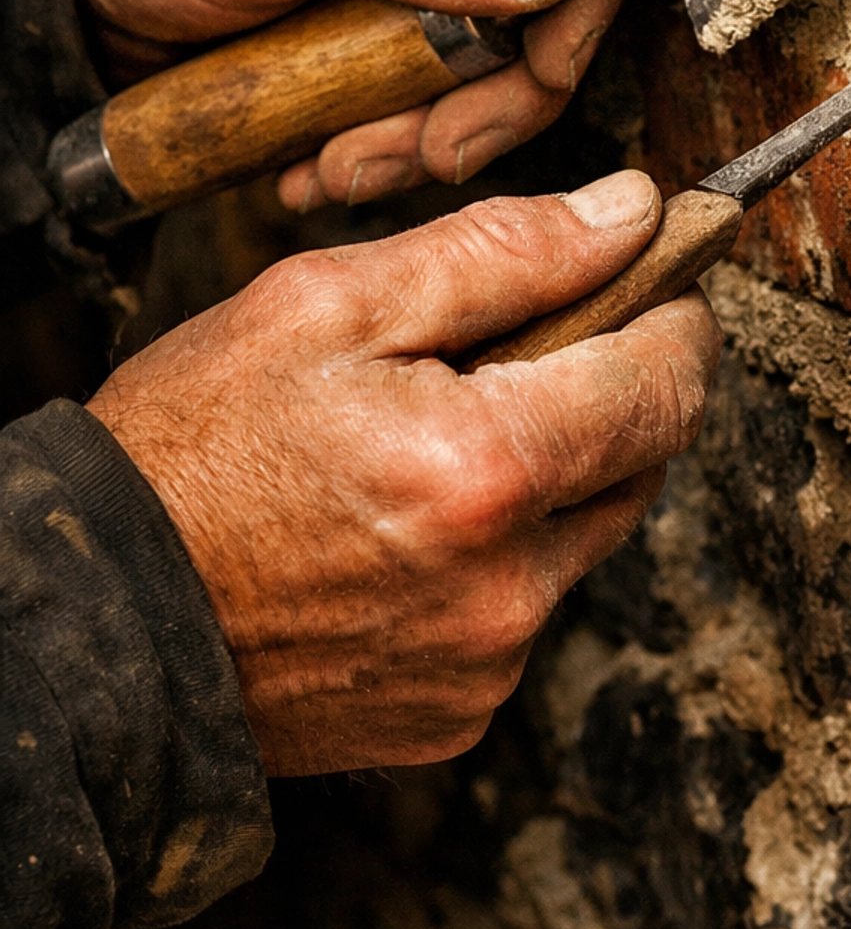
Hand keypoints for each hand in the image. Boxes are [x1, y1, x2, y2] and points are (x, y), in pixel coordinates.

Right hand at [88, 172, 720, 774]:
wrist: (99, 616)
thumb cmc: (190, 448)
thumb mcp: (326, 304)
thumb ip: (500, 252)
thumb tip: (629, 212)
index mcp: (486, 473)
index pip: (668, 381)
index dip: (673, 314)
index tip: (653, 279)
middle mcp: (507, 589)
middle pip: (642, 463)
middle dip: (603, 393)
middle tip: (508, 356)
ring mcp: (485, 666)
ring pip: (584, 539)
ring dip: (547, 481)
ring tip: (427, 448)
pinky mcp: (456, 716)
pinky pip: (523, 613)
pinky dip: (494, 562)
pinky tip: (401, 532)